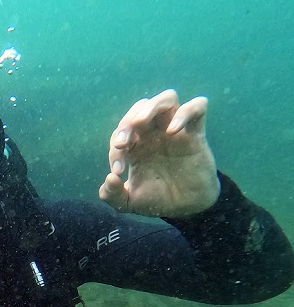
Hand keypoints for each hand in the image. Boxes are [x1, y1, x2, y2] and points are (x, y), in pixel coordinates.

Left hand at [99, 90, 219, 217]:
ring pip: (167, 98)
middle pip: (140, 107)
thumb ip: (113, 196)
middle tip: (122, 144)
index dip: (114, 150)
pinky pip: (197, 107)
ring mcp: (176, 131)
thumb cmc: (159, 201)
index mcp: (137, 145)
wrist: (188, 209)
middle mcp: (155, 133)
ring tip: (140, 122)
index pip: (120, 133)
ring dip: (151, 106)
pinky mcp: (197, 134)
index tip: (118, 172)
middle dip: (127, 122)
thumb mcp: (130, 203)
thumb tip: (109, 179)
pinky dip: (185, 112)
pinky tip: (172, 131)